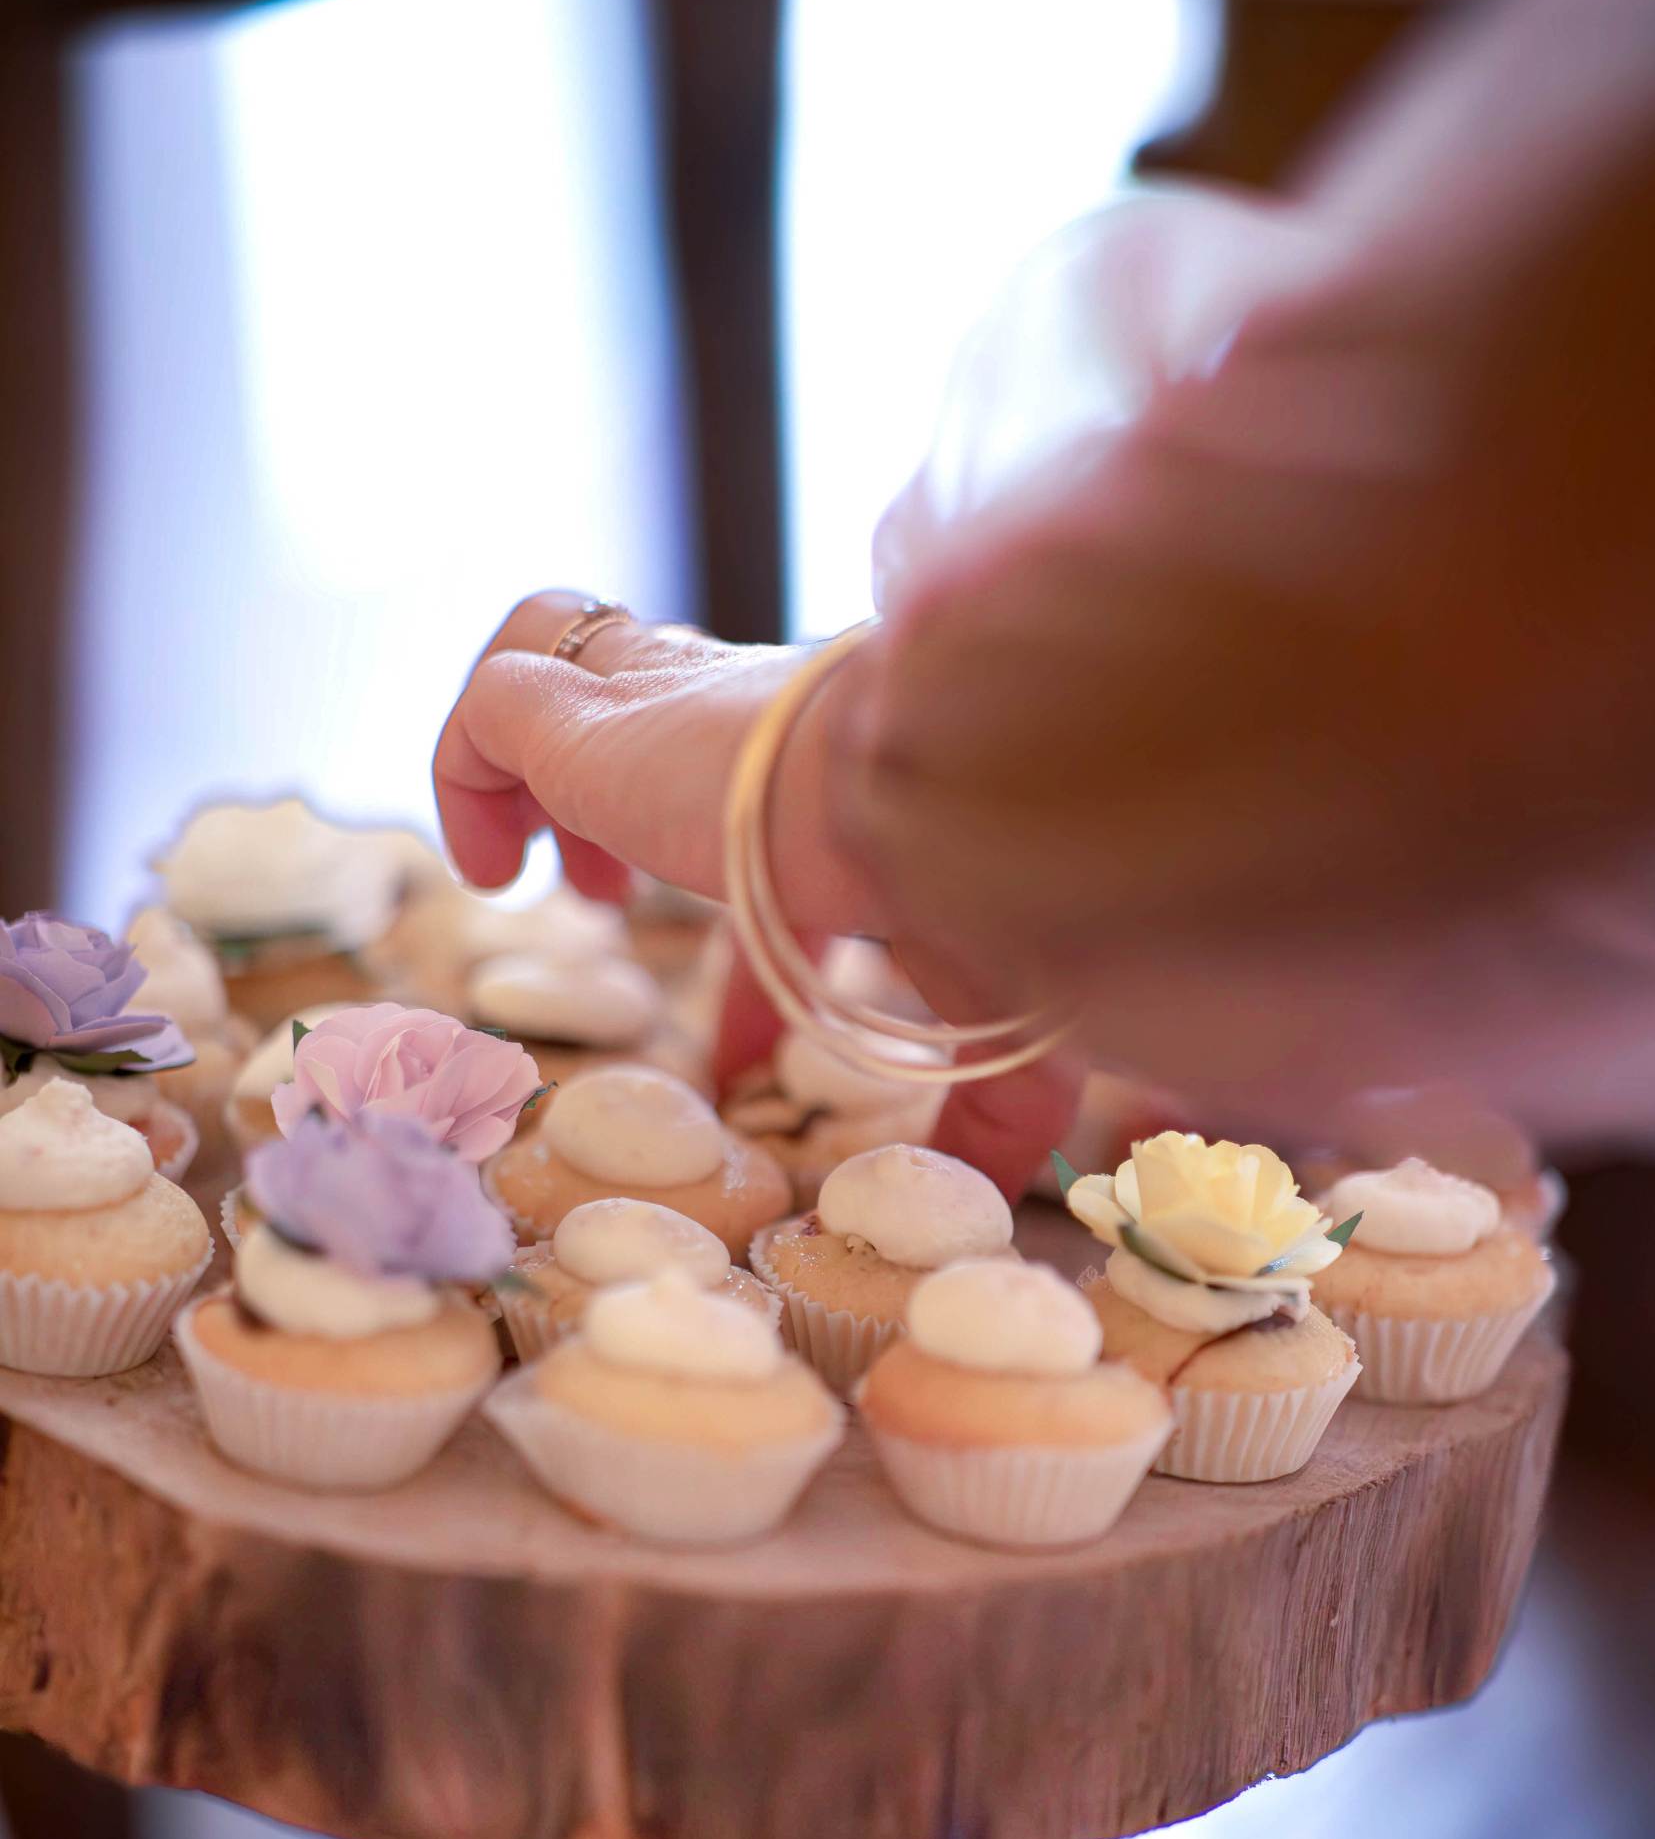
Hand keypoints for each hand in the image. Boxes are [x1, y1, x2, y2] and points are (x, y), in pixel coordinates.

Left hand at [432, 592, 1082, 1195]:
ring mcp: (654, 706)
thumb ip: (990, 1105)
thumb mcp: (988, 1014)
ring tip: (538, 876)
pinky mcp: (582, 723)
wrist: (931, 789)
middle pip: (652, 685)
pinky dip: (469, 776)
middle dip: (616, 791)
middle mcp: (738, 714)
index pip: (762, 822)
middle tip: (600, 899)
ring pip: (558, 648)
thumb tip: (1002, 1191)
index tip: (733, 1054)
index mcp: (831, 767)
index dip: (746, 934)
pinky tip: (494, 871)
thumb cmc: (976, 883)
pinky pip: (494, 705)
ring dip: (536, 758)